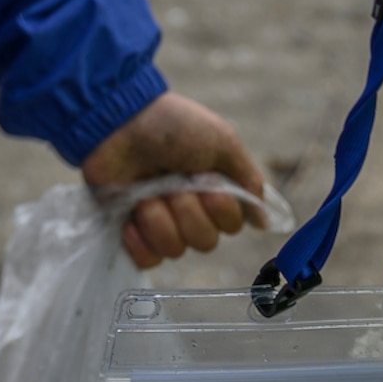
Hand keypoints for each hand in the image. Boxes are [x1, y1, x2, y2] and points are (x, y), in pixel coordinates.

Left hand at [80, 91, 265, 268]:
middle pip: (205, 242)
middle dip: (187, 212)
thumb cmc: (171, 125)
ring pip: (175, 251)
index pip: (231, 226)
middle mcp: (188, 210)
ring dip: (159, 220)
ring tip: (145, 195)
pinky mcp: (129, 229)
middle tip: (171, 185)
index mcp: (212, 191)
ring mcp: (158, 221)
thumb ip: (248, 181)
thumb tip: (265, 221)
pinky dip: (140, 242)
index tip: (208, 185)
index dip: (220, 210)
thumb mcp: (222, 141)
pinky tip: (131, 219)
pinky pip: (146, 260)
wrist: (117, 121)